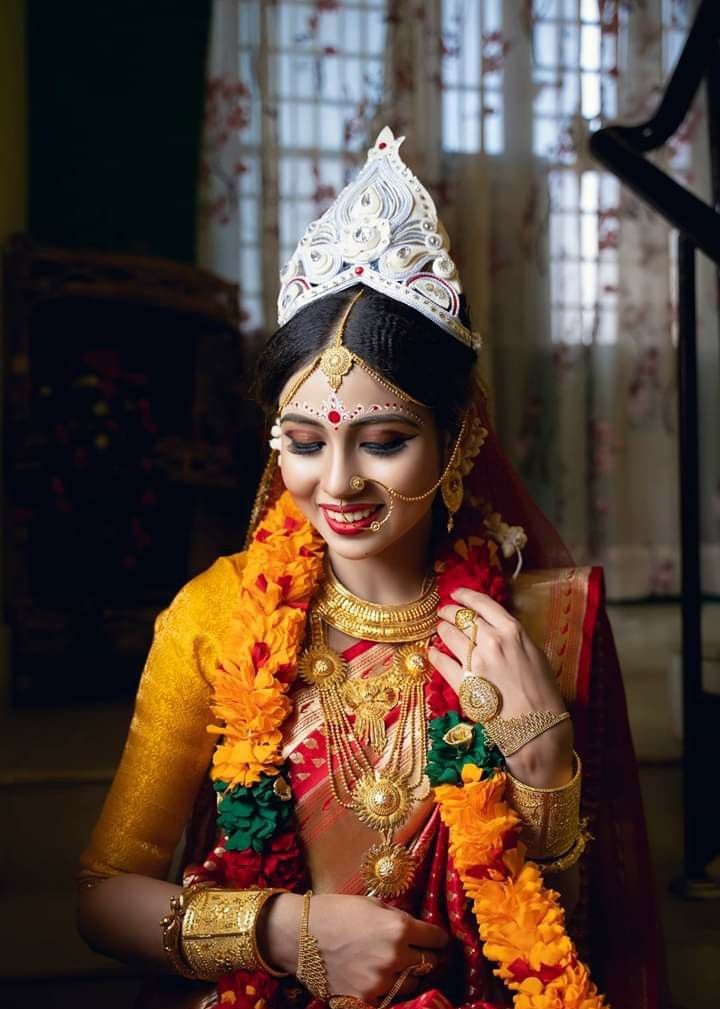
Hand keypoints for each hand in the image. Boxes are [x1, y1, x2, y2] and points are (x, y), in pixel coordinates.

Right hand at [262, 893, 448, 1002]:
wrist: (299, 935)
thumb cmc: (336, 911)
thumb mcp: (373, 904)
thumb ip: (399, 918)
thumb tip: (421, 930)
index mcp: (399, 928)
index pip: (438, 939)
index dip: (438, 937)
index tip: (435, 938)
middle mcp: (395, 957)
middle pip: (431, 964)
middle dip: (429, 957)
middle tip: (423, 954)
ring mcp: (380, 982)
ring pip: (414, 984)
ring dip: (411, 976)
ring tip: (399, 967)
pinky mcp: (365, 1001)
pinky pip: (391, 999)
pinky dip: (390, 990)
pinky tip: (381, 979)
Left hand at [429, 587, 573, 786]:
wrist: (538, 727)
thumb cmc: (542, 692)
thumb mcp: (533, 654)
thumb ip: (512, 637)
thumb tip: (492, 627)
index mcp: (513, 632)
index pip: (482, 604)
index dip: (465, 596)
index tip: (455, 594)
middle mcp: (492, 642)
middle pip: (460, 617)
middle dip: (448, 612)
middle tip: (443, 613)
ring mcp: (476, 662)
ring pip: (448, 635)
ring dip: (441, 631)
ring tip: (440, 631)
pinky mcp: (464, 684)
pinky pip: (441, 662)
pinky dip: (435, 655)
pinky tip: (433, 653)